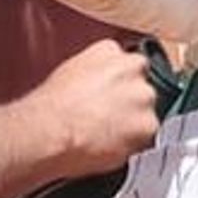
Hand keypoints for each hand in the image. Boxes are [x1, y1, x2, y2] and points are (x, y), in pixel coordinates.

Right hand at [26, 35, 162, 180]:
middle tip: (107, 120)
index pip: (127, 65)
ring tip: (104, 136)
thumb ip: (94, 73)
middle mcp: (133, 68)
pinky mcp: (148, 124)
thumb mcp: (68, 73)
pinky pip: (145, 137)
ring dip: (132, 125)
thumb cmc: (50, 107)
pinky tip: (109, 147)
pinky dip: (132, 145)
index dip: (119, 87)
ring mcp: (143, 95)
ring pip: (145, 114)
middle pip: (140, 88)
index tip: (110, 98)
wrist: (50, 130)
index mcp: (109, 51)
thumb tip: (97, 86)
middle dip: (129, 104)